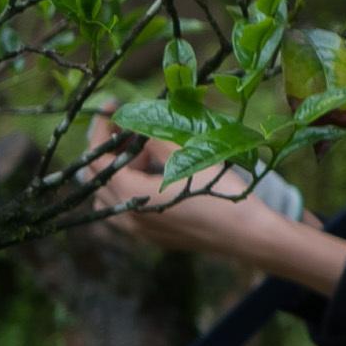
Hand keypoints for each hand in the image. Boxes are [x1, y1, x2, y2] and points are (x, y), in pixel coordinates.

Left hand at [85, 116, 345, 295]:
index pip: (98, 158)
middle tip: (135, 129)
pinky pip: (126, 210)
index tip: (112, 107)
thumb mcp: (188, 157)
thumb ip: (155, 138)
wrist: (247, 235)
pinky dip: (130, 189)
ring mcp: (138, 231)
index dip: (102, 129)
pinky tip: (155, 178)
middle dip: (113, 149)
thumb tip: (137, 122)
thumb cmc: (220, 194)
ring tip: (147, 154)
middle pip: (98, 178)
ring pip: (110, 195)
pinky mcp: (152, 237)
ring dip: (121, 171)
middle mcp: (127, 218)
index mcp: (131, 196)